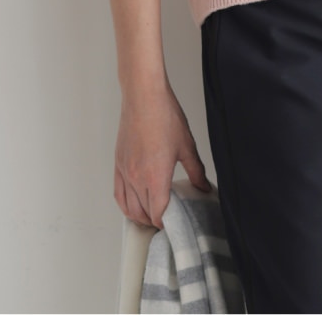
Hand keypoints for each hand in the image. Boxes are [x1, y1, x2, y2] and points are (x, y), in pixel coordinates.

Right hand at [114, 78, 212, 228]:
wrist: (143, 97)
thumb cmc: (165, 116)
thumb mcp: (186, 146)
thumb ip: (196, 171)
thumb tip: (203, 187)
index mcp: (155, 177)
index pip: (158, 214)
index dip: (167, 223)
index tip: (176, 224)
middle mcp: (136, 179)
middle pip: (144, 214)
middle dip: (156, 221)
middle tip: (169, 221)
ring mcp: (125, 172)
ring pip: (129, 207)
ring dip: (140, 216)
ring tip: (153, 217)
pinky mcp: (118, 164)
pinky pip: (119, 194)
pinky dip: (126, 205)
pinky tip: (134, 206)